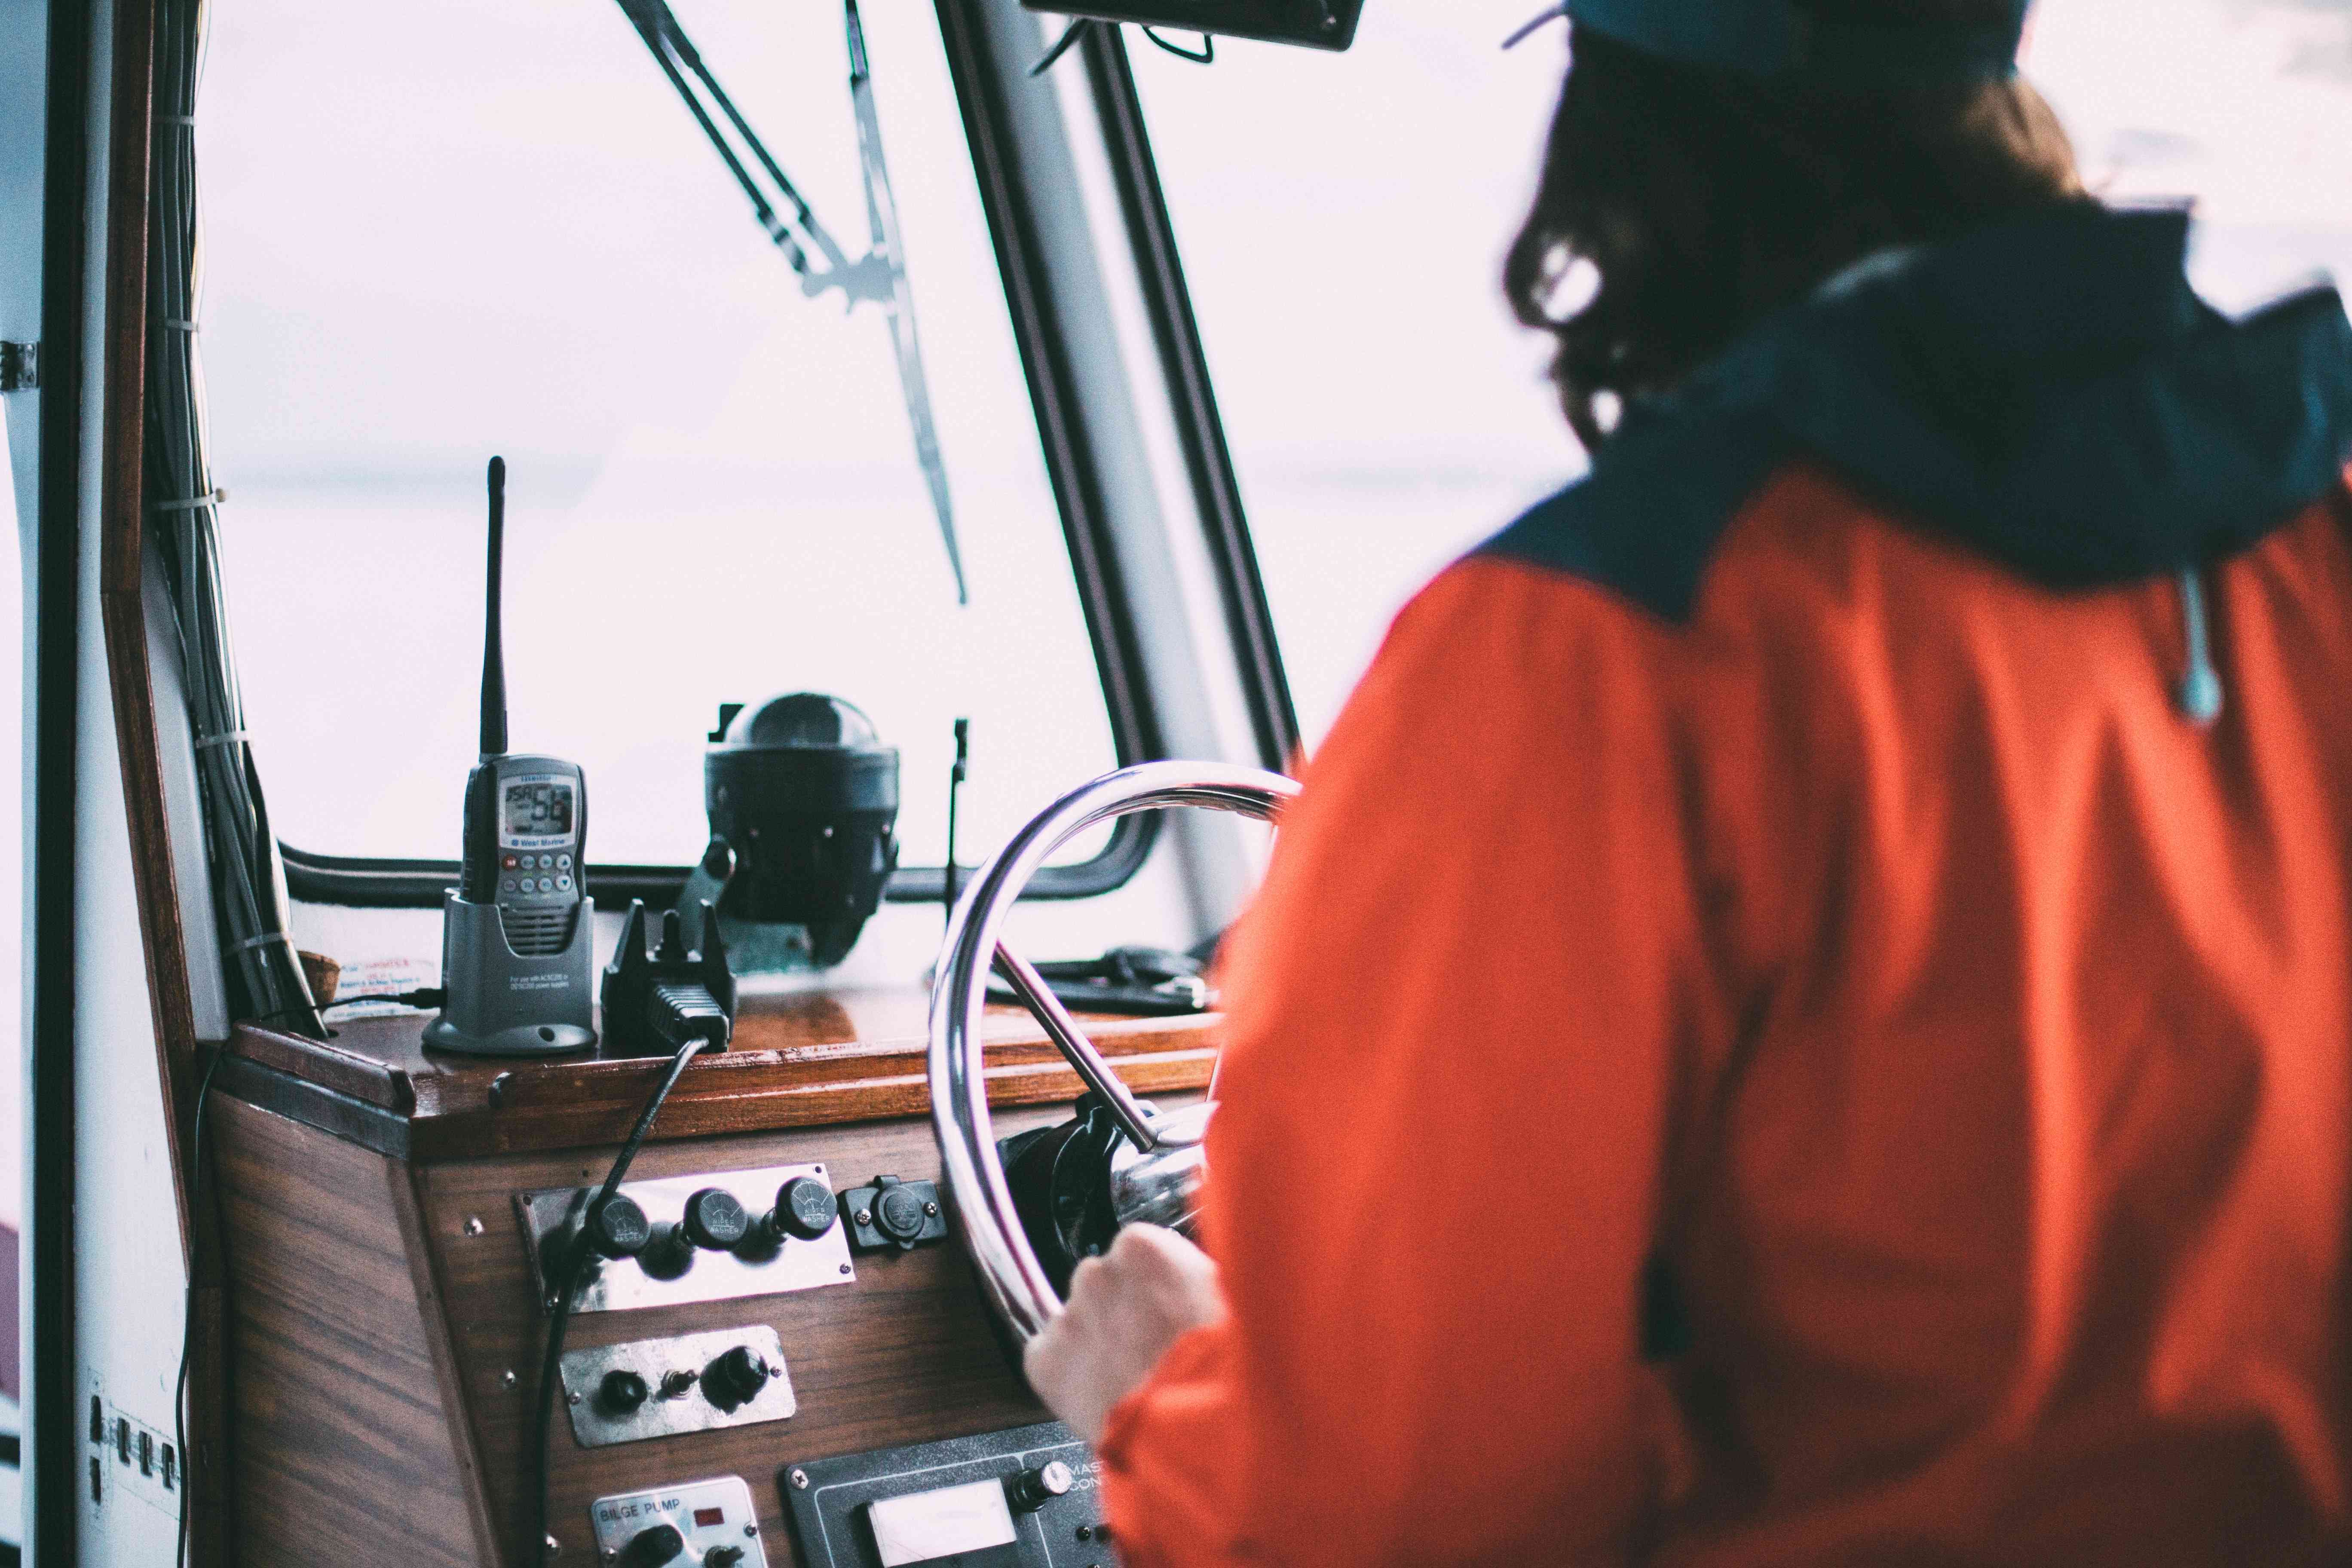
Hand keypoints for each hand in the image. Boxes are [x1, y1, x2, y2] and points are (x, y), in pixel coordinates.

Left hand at [1025, 1225, 1223, 1444]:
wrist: (1191, 1436)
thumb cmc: (1219, 1371)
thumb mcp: (1230, 1300)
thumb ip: (1195, 1275)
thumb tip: (1189, 1275)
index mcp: (1144, 1249)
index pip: (1136, 1249)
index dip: (1153, 1284)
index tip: (1165, 1305)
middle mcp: (1098, 1275)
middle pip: (1102, 1281)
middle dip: (1122, 1309)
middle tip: (1149, 1346)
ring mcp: (1066, 1318)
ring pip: (1077, 1319)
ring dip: (1096, 1339)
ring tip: (1129, 1375)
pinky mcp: (1044, 1362)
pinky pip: (1048, 1356)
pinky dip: (1067, 1371)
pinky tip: (1099, 1390)